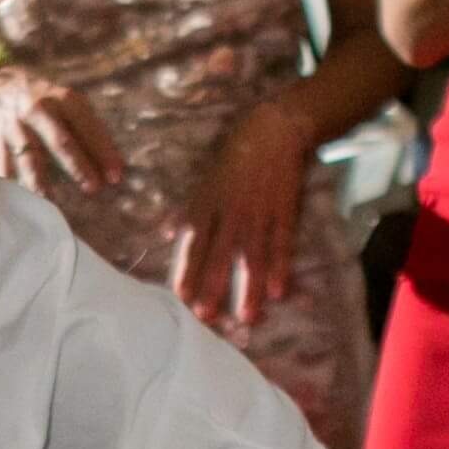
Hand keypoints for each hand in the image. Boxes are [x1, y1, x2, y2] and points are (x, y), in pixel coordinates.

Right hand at [0, 67, 127, 202]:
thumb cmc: (43, 98)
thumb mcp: (66, 102)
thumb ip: (88, 129)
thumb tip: (114, 165)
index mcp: (62, 98)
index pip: (87, 126)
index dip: (102, 151)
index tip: (116, 175)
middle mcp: (38, 109)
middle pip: (60, 142)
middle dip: (78, 166)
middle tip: (94, 188)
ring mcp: (16, 125)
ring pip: (31, 158)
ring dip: (43, 182)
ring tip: (53, 204)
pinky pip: (7, 165)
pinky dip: (15, 184)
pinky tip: (25, 201)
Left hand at [172, 99, 313, 329]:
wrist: (273, 130)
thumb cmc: (233, 157)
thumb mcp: (203, 181)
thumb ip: (186, 211)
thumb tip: (165, 235)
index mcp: (206, 204)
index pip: (193, 243)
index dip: (187, 270)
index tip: (181, 297)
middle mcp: (230, 213)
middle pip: (219, 255)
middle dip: (212, 287)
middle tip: (207, 318)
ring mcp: (258, 213)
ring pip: (251, 256)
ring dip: (248, 288)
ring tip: (246, 317)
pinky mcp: (284, 212)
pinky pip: (281, 244)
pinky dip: (280, 267)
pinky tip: (278, 291)